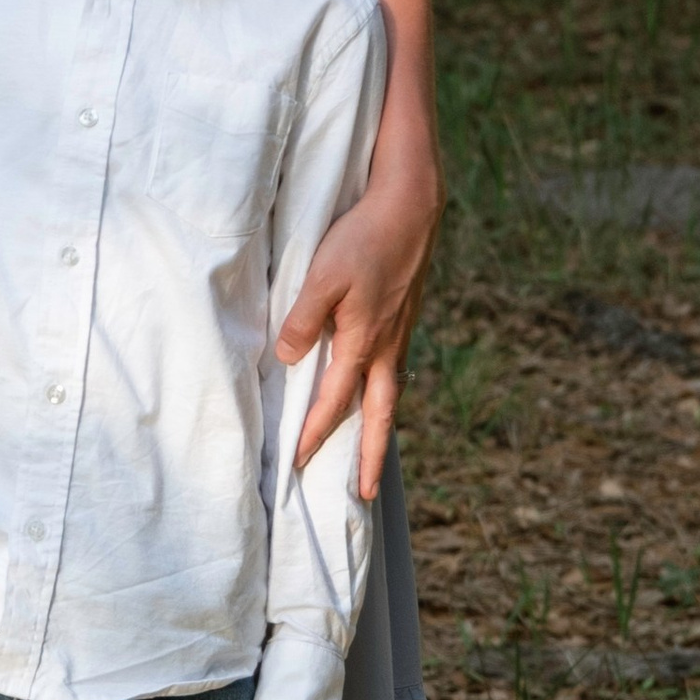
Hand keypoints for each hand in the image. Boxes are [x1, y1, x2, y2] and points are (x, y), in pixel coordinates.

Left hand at [273, 161, 443, 500]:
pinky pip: (393, 369)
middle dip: (368, 456)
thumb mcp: (321, 276)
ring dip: (379, 427)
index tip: (297, 463)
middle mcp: (387, 346)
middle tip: (363, 494)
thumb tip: (287, 360)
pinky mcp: (404, 317)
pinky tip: (376, 390)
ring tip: (371, 454)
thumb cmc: (363, 238)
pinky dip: (385, 393)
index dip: (313, 433)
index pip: (334, 402)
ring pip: (390, 393)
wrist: (411, 206)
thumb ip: (303, 320)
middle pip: (379, 415)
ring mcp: (400, 332)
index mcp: (364, 342)